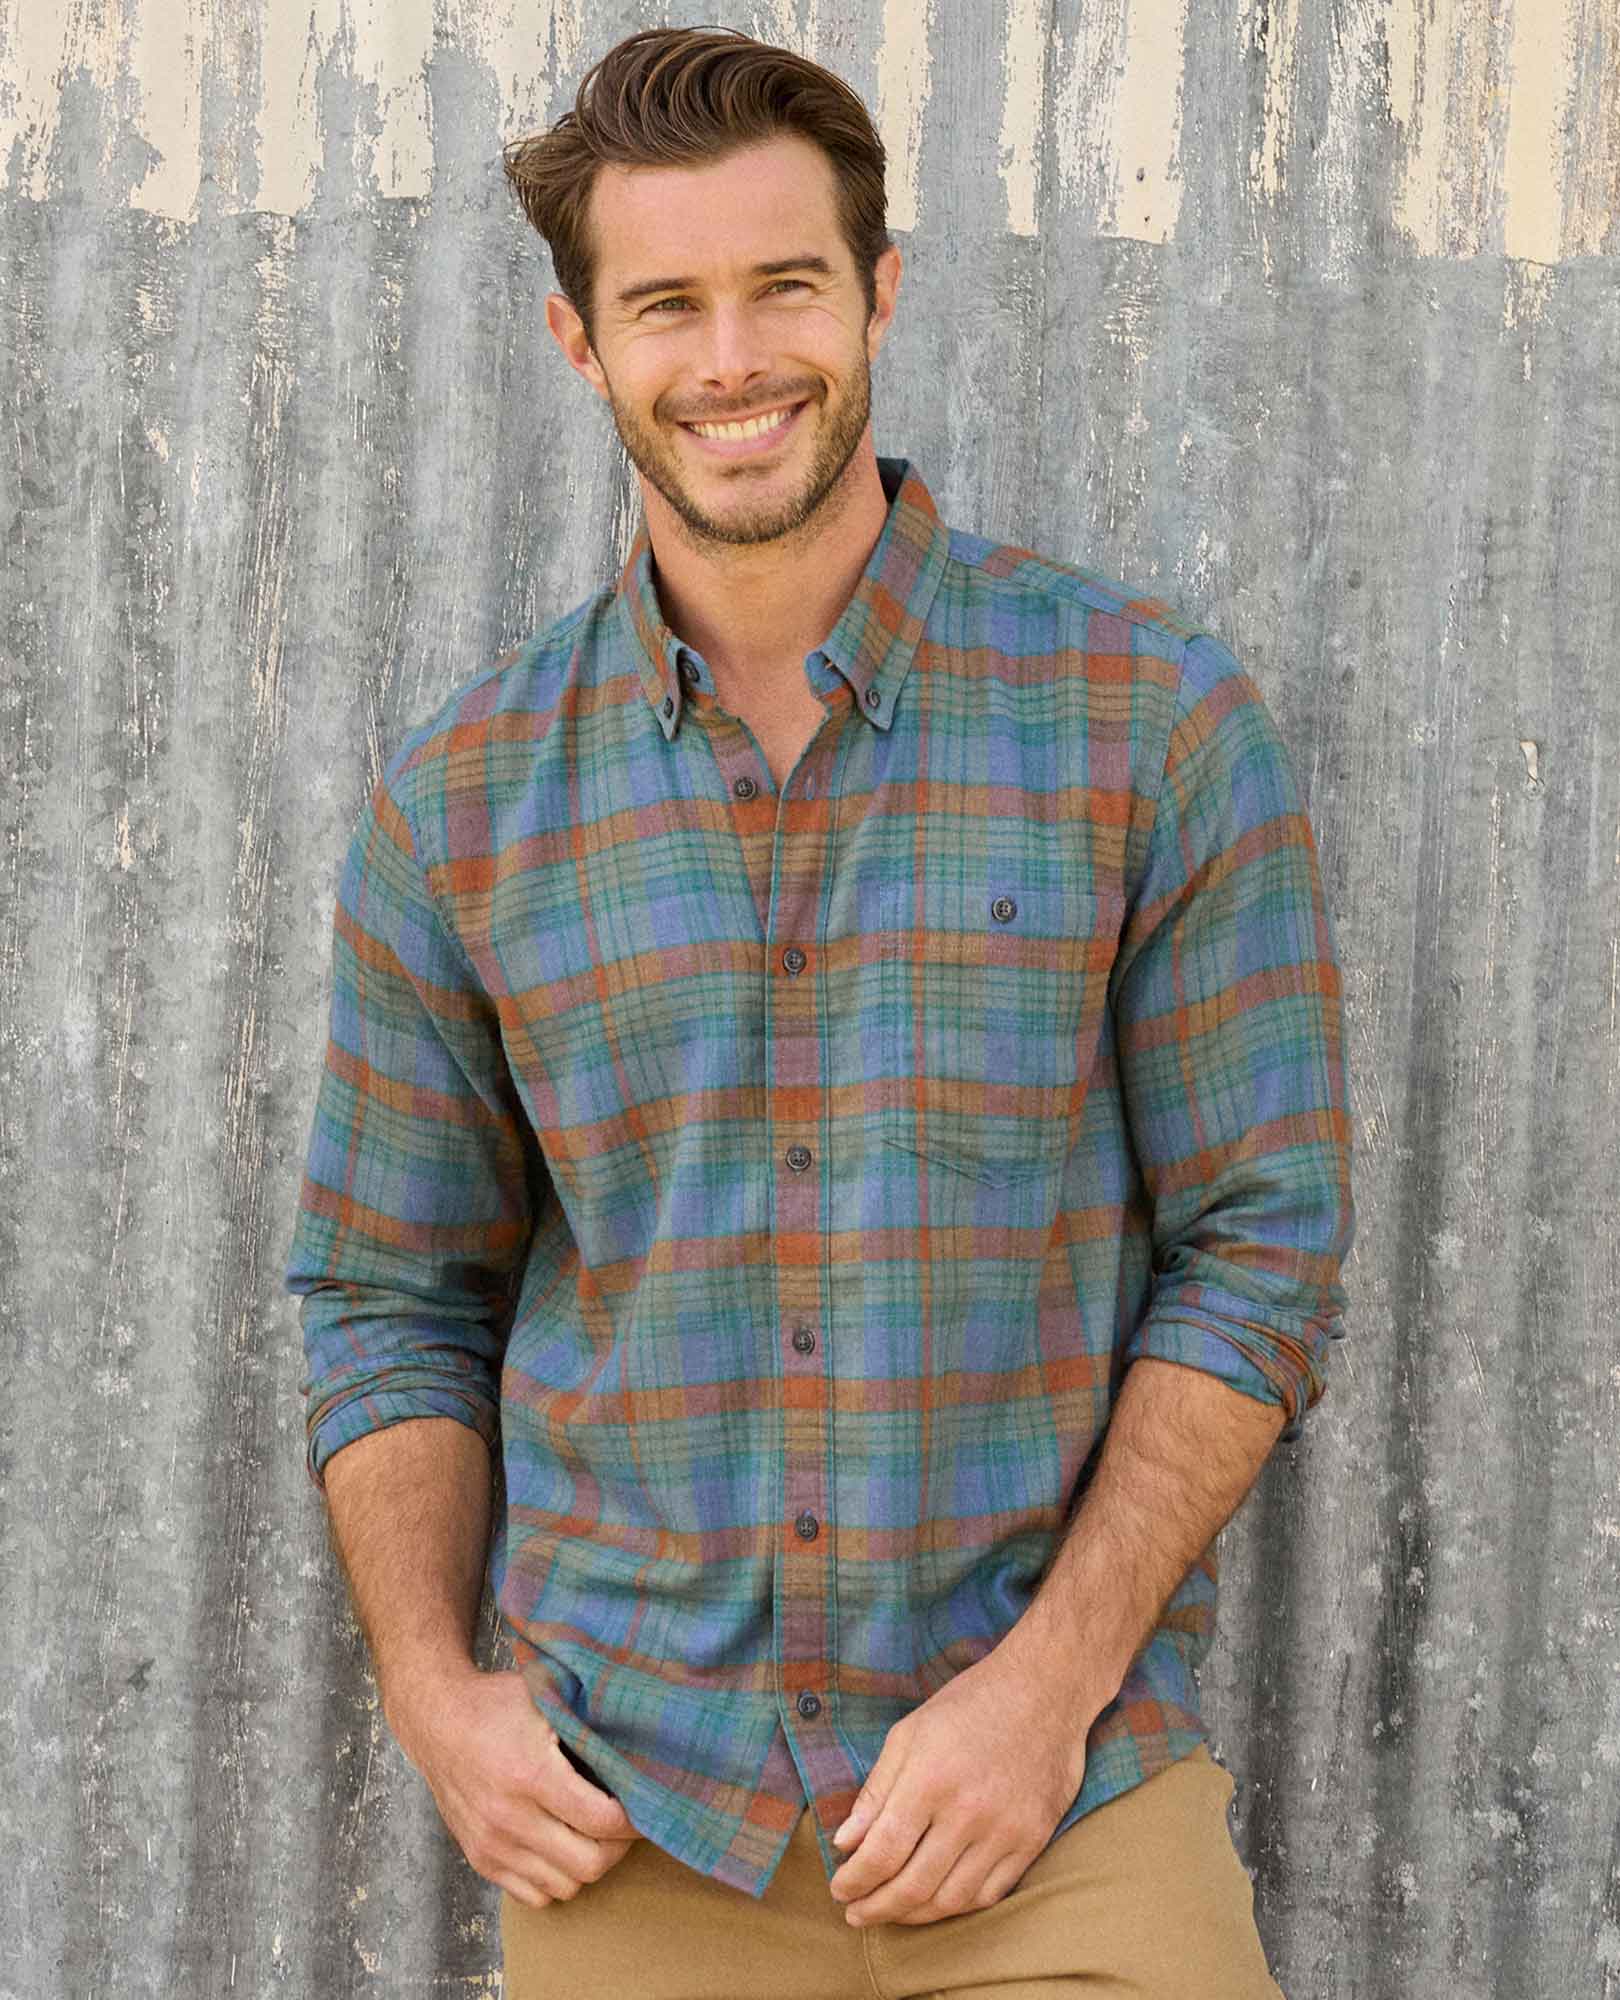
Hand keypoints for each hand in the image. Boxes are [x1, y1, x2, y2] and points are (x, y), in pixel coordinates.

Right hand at [388, 1664, 641, 1907]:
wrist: (437, 1721)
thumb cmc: (497, 1704)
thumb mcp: (546, 1697)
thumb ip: (588, 1723)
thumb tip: (641, 1743)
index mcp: (531, 1775)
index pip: (602, 1820)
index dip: (635, 1819)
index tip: (648, 1804)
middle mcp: (509, 1818)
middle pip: (589, 1864)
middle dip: (619, 1847)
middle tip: (626, 1823)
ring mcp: (492, 1844)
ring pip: (564, 1886)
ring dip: (588, 1864)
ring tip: (596, 1834)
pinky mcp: (480, 1859)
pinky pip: (534, 1895)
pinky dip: (556, 1879)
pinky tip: (564, 1846)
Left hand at [827, 1641, 1088, 1927]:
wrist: (1044, 1690)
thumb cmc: (969, 1705)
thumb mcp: (910, 1732)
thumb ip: (876, 1791)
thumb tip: (845, 1843)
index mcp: (930, 1779)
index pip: (882, 1852)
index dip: (855, 1881)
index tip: (839, 1889)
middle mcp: (968, 1811)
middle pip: (913, 1885)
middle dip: (876, 1908)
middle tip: (856, 1914)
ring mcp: (1005, 1830)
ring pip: (951, 1900)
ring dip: (914, 1915)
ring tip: (891, 1911)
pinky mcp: (1032, 1841)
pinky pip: (990, 1894)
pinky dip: (958, 1907)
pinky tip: (936, 1901)